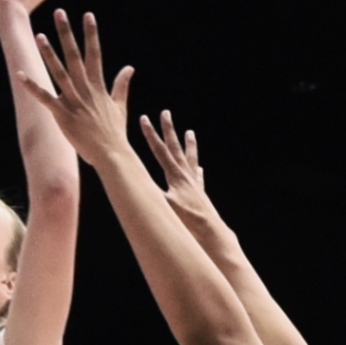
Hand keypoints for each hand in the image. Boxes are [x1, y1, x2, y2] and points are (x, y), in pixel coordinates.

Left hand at [29, 11, 133, 169]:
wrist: (111, 154)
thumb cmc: (114, 133)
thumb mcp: (120, 106)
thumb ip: (122, 85)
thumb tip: (129, 68)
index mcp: (98, 86)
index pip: (94, 53)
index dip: (91, 33)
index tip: (88, 15)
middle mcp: (85, 89)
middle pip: (74, 56)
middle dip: (67, 34)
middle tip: (60, 13)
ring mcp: (73, 101)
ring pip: (58, 72)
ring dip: (48, 53)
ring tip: (39, 35)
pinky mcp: (62, 115)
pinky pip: (44, 98)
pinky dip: (31, 86)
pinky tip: (20, 75)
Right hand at [139, 109, 219, 235]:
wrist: (210, 231)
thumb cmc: (187, 221)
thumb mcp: (165, 206)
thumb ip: (151, 193)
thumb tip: (135, 182)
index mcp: (175, 176)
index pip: (160, 150)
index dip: (150, 134)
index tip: (144, 118)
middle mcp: (186, 175)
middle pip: (175, 147)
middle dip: (168, 129)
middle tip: (166, 113)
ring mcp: (194, 183)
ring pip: (190, 158)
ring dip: (188, 145)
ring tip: (190, 132)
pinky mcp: (200, 193)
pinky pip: (198, 177)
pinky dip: (196, 170)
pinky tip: (199, 168)